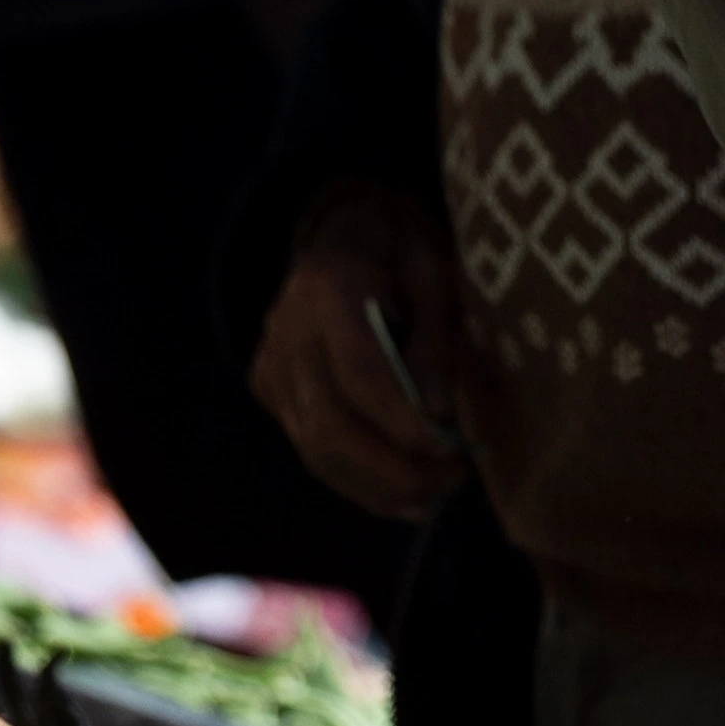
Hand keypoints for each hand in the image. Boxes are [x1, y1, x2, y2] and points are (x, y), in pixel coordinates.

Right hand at [248, 180, 465, 520]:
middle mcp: (285, 329)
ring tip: (436, 497)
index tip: (455, 453)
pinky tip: (403, 497)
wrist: (342, 228)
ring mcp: (270, 362)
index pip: (359, 375)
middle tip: (454, 481)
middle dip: (396, 470)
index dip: (405, 425)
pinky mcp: (269, 389)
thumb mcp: (436, 273)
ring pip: (316, 448)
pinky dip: (358, 482)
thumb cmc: (402, 249)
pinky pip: (310, 449)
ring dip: (379, 486)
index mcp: (327, 285)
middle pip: (330, 425)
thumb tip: (439, 415)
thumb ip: (437, 339)